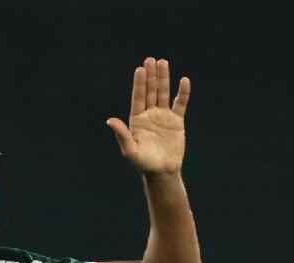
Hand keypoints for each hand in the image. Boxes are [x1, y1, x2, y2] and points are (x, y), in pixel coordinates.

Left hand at [106, 57, 189, 175]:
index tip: (140, 69)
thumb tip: (109, 120)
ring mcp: (163, 116)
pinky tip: (184, 81)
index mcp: (137, 120)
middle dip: (150, 76)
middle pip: (150, 91)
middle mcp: (149, 115)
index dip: (139, 84)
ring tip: (163, 62)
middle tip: (150, 59)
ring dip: (164, 78)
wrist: (162, 172)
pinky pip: (180, 104)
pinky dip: (183, 93)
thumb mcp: (131, 150)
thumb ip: (122, 134)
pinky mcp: (176, 121)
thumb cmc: (143, 163)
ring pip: (163, 93)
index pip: (138, 97)